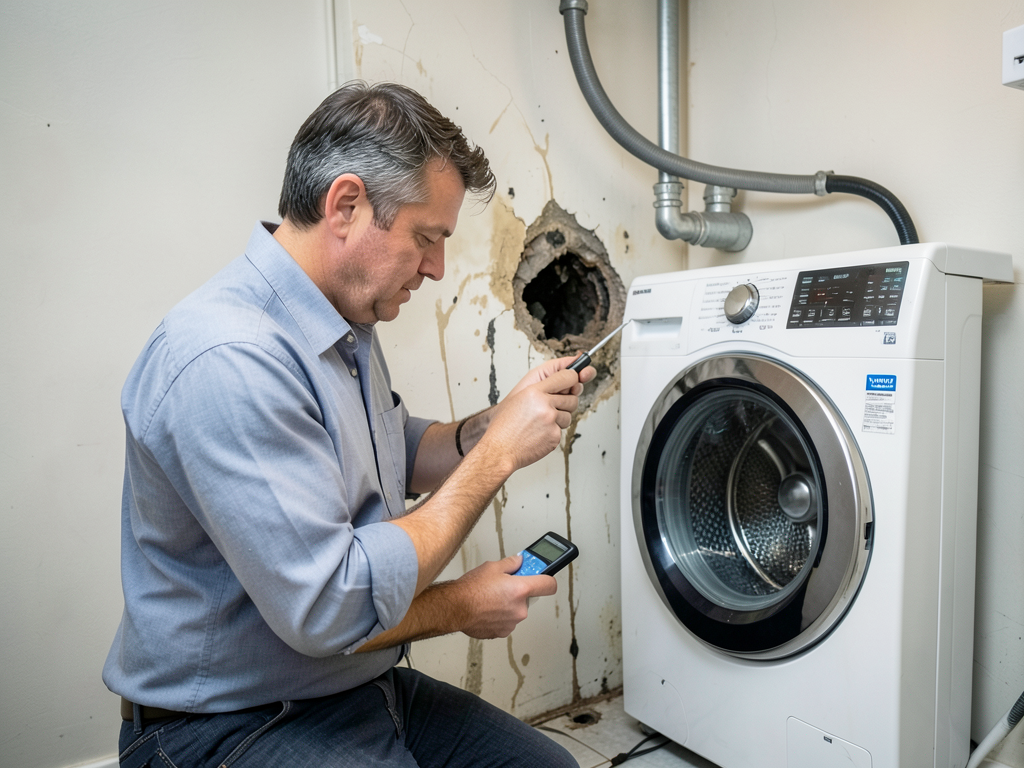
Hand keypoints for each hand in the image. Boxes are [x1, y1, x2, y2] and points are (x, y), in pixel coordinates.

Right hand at [456, 556, 556, 638]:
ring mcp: (512, 623)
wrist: (455, 608)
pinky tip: (486, 609)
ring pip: (516, 611)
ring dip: (508, 605)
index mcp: (521, 589)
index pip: (549, 585)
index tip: (544, 578)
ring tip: (490, 598)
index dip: (547, 579)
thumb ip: (511, 563)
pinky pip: (506, 621)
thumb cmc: (470, 589)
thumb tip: (519, 562)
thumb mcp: (492, 567)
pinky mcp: (502, 632)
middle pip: (528, 598)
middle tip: (503, 587)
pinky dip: (499, 616)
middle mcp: (520, 608)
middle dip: (518, 593)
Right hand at [481, 357, 596, 470]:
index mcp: (534, 391)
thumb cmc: (504, 426)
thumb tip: (559, 384)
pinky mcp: (554, 436)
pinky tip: (538, 434)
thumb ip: (539, 390)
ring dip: (559, 420)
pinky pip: (561, 431)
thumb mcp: (516, 399)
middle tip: (553, 409)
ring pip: (568, 416)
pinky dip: (552, 433)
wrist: (499, 450)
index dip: (572, 378)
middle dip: (566, 404)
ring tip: (540, 424)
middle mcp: (544, 404)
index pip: (566, 376)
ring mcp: (551, 421)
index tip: (573, 380)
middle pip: (572, 399)